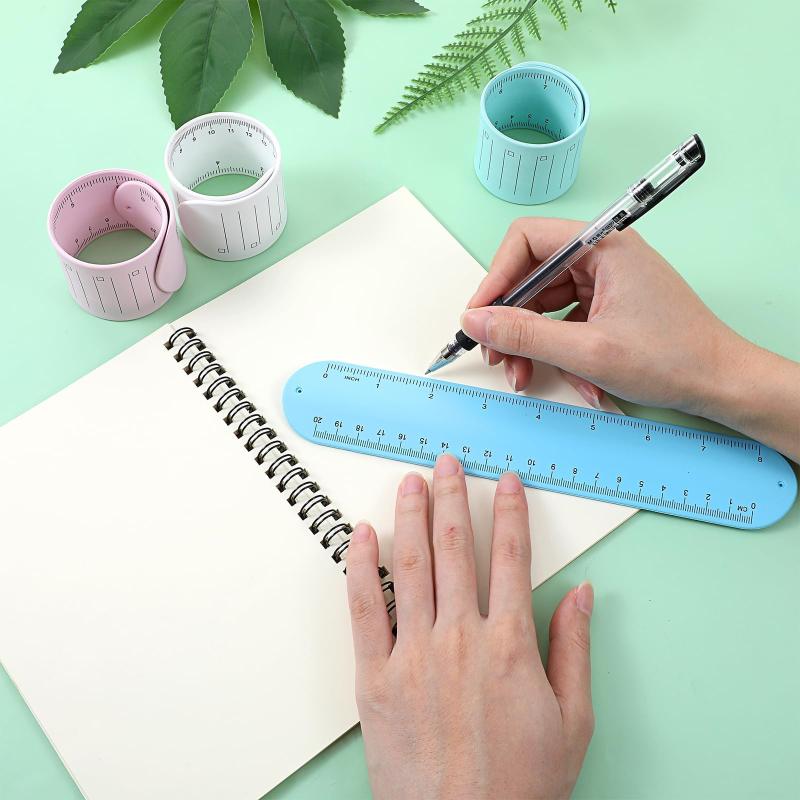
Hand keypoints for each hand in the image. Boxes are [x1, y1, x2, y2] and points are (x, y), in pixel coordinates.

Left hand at [346, 454, 594, 799]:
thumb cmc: (519, 786)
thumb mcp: (572, 722)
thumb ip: (575, 649)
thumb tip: (584, 595)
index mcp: (510, 644)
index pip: (512, 557)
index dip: (509, 512)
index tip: (505, 482)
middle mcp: (460, 636)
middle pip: (456, 547)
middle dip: (453, 496)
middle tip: (447, 463)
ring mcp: (414, 653)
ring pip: (412, 564)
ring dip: (411, 515)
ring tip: (410, 482)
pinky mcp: (375, 676)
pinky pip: (364, 607)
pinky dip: (361, 565)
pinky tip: (363, 534)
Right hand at [460, 218, 799, 461]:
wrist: (721, 383)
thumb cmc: (671, 359)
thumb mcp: (587, 351)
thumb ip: (524, 335)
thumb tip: (475, 321)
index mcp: (602, 246)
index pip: (526, 240)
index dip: (496, 276)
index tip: (480, 315)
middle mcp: (602, 256)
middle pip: (531, 275)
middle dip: (511, 320)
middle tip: (497, 355)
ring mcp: (605, 280)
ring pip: (544, 303)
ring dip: (530, 342)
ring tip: (525, 376)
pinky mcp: (607, 304)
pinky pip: (564, 320)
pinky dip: (557, 349)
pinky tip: (569, 379)